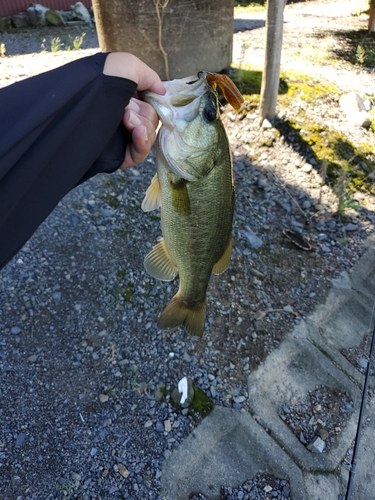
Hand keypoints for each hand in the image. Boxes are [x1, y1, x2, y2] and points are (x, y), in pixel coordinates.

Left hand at [103, 52, 164, 168]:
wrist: (82, 97)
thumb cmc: (102, 77)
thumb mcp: (129, 66)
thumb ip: (150, 77)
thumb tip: (162, 93)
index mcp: (128, 99)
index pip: (153, 106)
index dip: (156, 103)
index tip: (154, 97)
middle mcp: (126, 117)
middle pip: (152, 121)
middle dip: (144, 112)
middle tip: (126, 106)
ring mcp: (123, 137)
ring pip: (149, 136)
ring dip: (142, 124)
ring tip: (125, 117)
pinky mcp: (120, 154)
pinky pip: (141, 153)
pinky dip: (143, 142)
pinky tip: (138, 132)